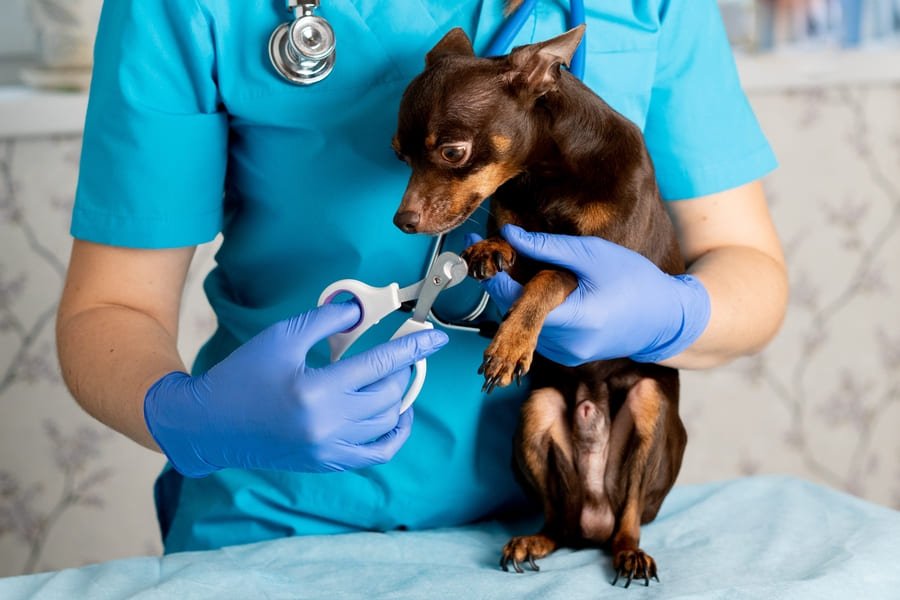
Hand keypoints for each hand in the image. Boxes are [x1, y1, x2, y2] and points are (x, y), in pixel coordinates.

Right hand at [143, 302, 448, 476]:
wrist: (210, 425)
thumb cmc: (242, 376)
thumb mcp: (281, 337)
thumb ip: (325, 320)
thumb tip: (361, 311)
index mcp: (315, 391)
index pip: (379, 366)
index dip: (411, 349)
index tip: (435, 338)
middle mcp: (326, 425)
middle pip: (387, 394)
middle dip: (401, 369)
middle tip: (402, 352)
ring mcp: (327, 449)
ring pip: (386, 424)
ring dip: (398, 397)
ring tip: (395, 377)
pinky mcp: (325, 462)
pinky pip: (375, 454)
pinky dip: (393, 435)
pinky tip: (396, 414)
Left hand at [478, 225, 709, 364]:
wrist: (666, 318)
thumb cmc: (636, 281)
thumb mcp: (594, 255)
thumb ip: (549, 247)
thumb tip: (510, 234)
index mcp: (573, 319)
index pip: (515, 303)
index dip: (493, 276)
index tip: (480, 252)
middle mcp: (566, 345)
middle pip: (515, 314)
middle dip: (502, 283)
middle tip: (493, 252)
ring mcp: (566, 354)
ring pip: (524, 324)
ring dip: (517, 298)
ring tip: (519, 268)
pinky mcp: (568, 356)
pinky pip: (539, 331)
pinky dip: (534, 311)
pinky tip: (541, 290)